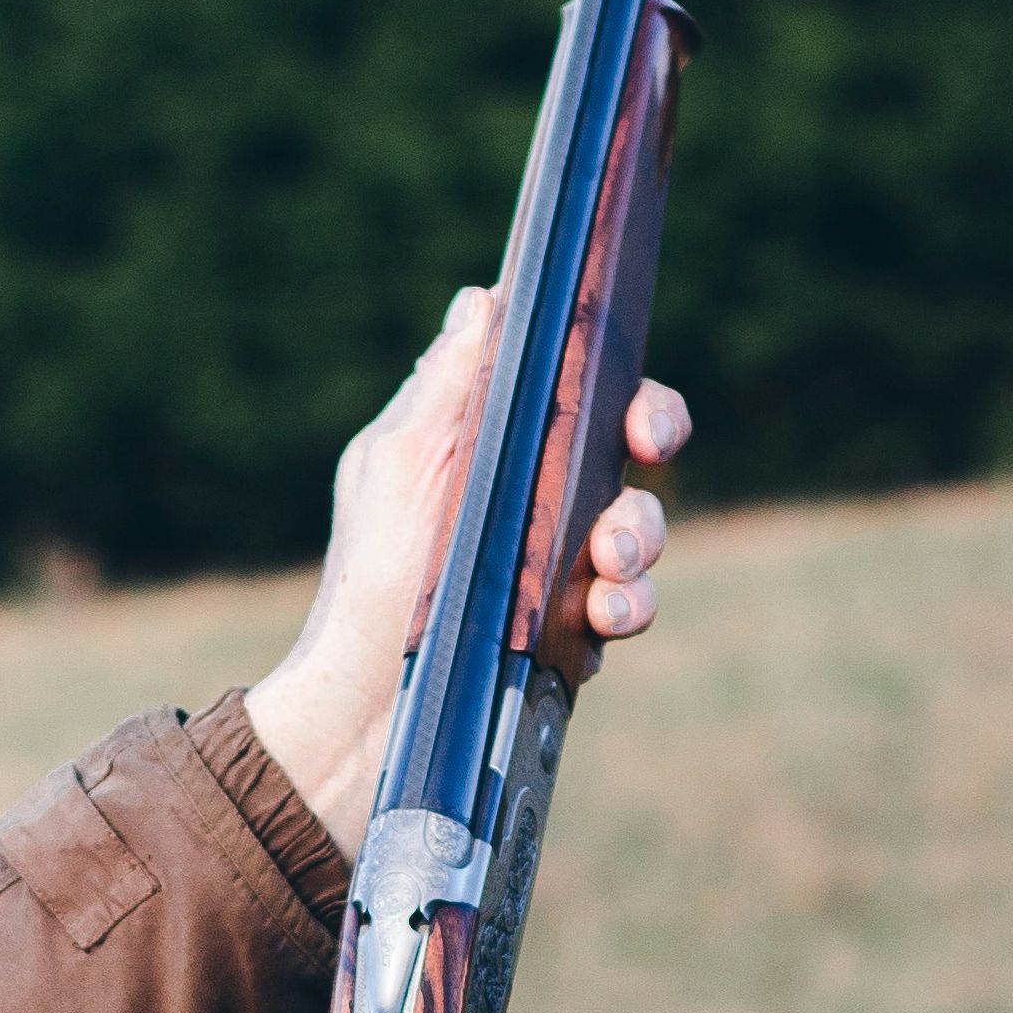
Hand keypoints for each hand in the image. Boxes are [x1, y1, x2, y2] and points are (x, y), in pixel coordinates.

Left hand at [247, 290, 691, 860]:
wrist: (361, 714)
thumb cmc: (370, 583)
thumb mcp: (399, 468)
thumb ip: (447, 389)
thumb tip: (486, 298)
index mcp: (491, 445)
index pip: (576, 389)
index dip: (620, 383)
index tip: (632, 403)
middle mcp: (529, 500)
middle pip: (626, 452)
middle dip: (651, 449)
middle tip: (642, 459)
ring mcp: (552, 570)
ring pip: (638, 532)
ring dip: (640, 540)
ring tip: (610, 567)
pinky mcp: (563, 637)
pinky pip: (623, 612)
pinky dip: (623, 613)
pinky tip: (599, 625)